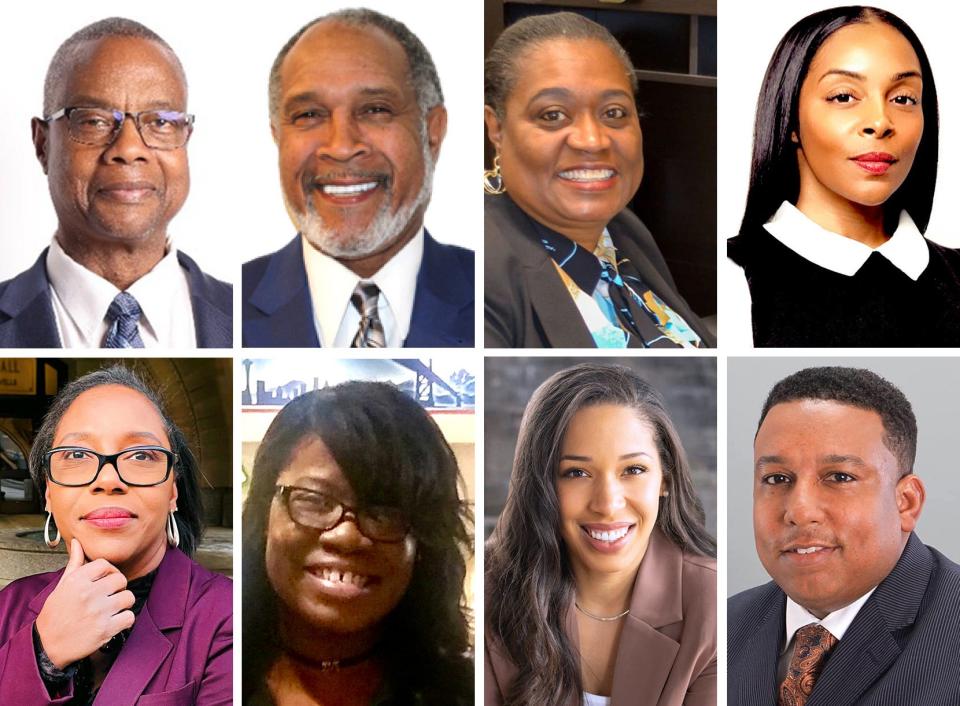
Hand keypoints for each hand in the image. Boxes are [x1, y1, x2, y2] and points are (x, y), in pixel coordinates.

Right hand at [34, 538, 135, 667]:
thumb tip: (78, 542)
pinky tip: (114, 621)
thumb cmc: (55, 614)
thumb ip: (75, 563)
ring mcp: (98, 612)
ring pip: (128, 598)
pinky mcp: (105, 630)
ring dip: (123, 604)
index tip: (105, 580)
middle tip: (109, 596)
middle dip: (118, 588)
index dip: (108, 571)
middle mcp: (88, 594)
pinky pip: (129, 617)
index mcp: (77, 581)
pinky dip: (125, 620)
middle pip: (121, 580)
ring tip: (112, 609)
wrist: (47, 645)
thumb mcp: (62, 586)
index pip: (105, 564)